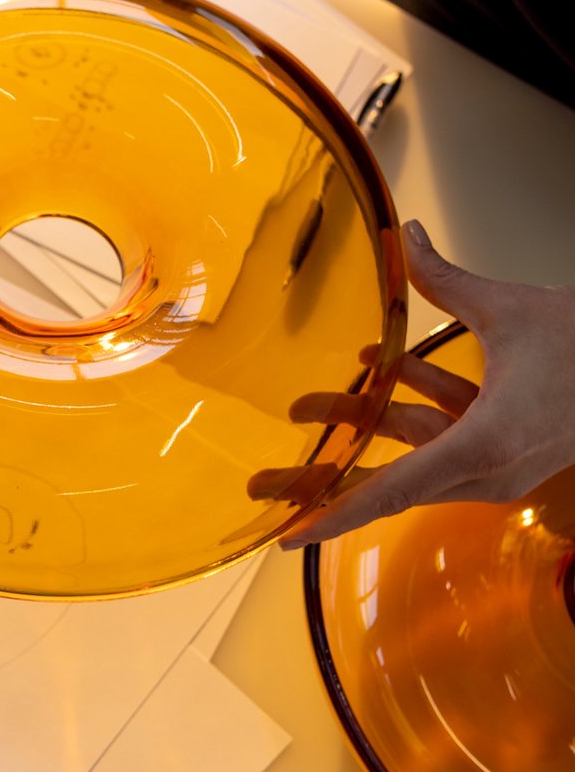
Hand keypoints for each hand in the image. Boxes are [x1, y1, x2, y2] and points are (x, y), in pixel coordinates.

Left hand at [278, 220, 574, 547]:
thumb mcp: (510, 310)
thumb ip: (444, 281)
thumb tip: (405, 235)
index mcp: (484, 445)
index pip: (393, 490)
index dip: (334, 513)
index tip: (289, 535)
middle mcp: (486, 468)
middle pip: (386, 479)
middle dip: (322, 479)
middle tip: (261, 484)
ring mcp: (495, 464)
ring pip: (409, 448)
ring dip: (361, 422)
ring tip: (302, 404)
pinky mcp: (501, 450)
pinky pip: (441, 432)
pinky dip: (409, 403)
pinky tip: (375, 367)